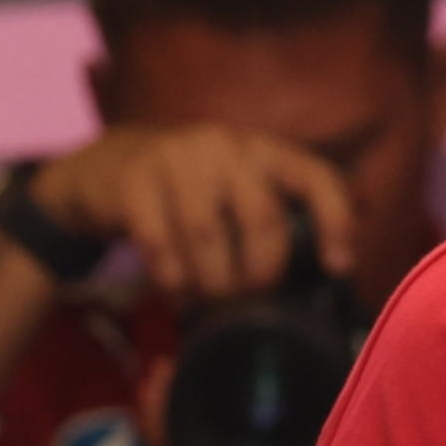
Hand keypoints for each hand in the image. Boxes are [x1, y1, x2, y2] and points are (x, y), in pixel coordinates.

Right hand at [29, 124, 355, 300]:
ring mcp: (175, 156)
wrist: (106, 171)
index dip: (335, 221)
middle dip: (261, 271)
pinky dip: (173, 280)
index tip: (339, 266)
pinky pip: (160, 244)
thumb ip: (282, 219)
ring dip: (212, 281)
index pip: (315, 176)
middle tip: (249, 297)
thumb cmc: (191, 195)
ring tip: (210, 300)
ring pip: (208, 234)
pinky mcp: (132, 180)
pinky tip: (176, 291)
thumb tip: (337, 270)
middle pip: (261, 217)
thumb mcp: (239, 193)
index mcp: (262, 150)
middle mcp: (224, 145)